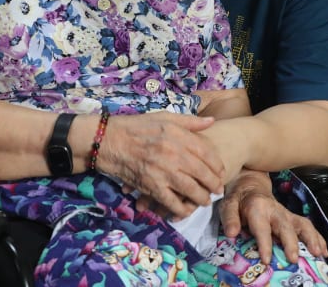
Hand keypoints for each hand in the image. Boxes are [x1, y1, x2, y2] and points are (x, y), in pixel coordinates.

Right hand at [102, 112, 224, 220]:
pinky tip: (185, 209)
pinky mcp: (152, 186)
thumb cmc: (135, 127)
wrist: (107, 141)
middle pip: (204, 174)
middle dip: (214, 184)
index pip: (207, 152)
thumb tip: (212, 121)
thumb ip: (189, 121)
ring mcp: (163, 171)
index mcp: (177, 135)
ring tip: (204, 200)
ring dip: (202, 199)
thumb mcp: (163, 117)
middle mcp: (173, 153)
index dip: (218, 165)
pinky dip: (182, 209)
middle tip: (217, 189)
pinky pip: (173, 203)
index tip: (220, 171)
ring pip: (193, 191)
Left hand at [219, 169, 327, 263]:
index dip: (264, 244)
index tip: (266, 259)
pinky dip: (318, 238)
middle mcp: (275, 210)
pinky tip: (324, 252)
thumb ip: (229, 218)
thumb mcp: (228, 205)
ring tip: (318, 253)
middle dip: (290, 243)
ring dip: (311, 239)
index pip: (262, 227)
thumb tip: (231, 233)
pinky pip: (308, 227)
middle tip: (293, 258)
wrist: (250, 186)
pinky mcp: (293, 219)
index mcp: (257, 207)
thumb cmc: (238, 200)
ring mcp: (286, 215)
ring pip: (302, 224)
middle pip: (285, 226)